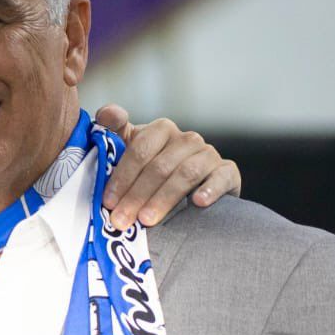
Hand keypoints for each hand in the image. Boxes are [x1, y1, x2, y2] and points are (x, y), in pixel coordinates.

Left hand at [94, 103, 240, 229]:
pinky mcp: (228, 172)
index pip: (140, 150)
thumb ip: (113, 131)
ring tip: (147, 220)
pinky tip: (198, 202)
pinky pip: (222, 176)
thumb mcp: (129, 150)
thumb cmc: (151, 170)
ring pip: (186, 173)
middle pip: (160, 166)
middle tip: (122, 219)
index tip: (108, 201)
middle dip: (137, 195)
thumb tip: (105, 115)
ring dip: (164, 198)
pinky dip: (210, 189)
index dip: (122, 176)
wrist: (192, 191)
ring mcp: (209, 154)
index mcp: (161, 130)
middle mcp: (187, 139)